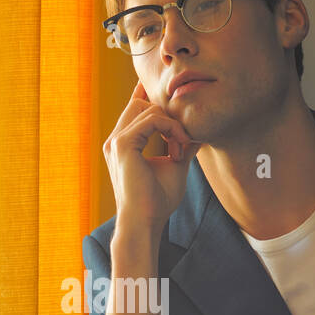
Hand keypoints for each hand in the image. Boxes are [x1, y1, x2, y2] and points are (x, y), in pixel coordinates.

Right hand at [102, 80, 201, 232]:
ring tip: (180, 148)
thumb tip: (198, 133)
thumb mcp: (174, 167)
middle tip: (182, 141)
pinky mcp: (123, 144)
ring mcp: (116, 141)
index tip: (168, 93)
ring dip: (171, 124)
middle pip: (141, 104)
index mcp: (123, 145)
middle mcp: (115, 140)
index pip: (132, 109)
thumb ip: (182, 147)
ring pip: (147, 108)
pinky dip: (170, 128)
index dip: (146, 95)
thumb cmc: (157, 201)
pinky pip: (151, 119)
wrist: (145, 222)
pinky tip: (177, 147)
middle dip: (167, 115)